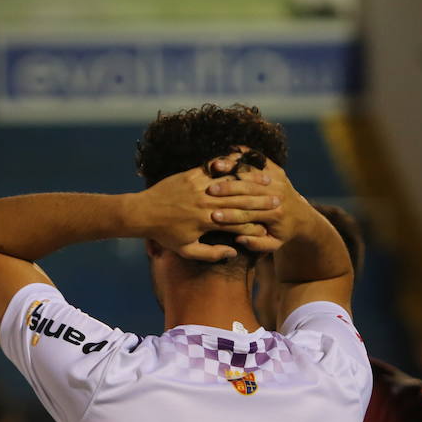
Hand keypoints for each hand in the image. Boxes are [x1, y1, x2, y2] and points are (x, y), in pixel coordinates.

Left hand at [129, 161, 279, 261]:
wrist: (142, 212)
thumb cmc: (164, 234)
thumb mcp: (186, 250)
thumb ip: (211, 253)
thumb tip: (233, 253)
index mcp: (206, 222)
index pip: (237, 223)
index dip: (256, 224)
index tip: (271, 225)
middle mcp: (204, 202)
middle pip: (238, 201)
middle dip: (260, 201)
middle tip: (279, 200)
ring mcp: (198, 186)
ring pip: (230, 182)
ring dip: (251, 181)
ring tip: (268, 180)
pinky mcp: (191, 174)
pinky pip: (215, 169)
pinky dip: (231, 168)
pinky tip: (244, 167)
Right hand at [204, 157, 316, 253]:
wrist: (302, 217)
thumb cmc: (283, 233)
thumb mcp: (273, 245)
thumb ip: (257, 245)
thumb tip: (239, 240)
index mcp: (276, 214)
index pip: (248, 214)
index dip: (230, 216)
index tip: (213, 216)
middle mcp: (278, 194)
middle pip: (248, 190)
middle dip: (227, 189)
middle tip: (208, 191)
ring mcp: (279, 179)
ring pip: (252, 171)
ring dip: (232, 167)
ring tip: (215, 167)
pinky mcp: (276, 169)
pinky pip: (256, 159)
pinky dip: (241, 156)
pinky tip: (229, 154)